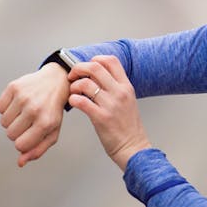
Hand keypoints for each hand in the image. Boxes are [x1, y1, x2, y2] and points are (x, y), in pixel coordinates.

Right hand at [0, 62, 69, 166]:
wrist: (56, 81)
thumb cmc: (53, 110)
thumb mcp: (52, 131)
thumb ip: (38, 150)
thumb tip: (20, 163)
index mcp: (45, 123)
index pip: (20, 145)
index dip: (22, 143)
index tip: (30, 134)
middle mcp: (34, 109)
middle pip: (10, 134)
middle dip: (17, 131)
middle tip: (28, 121)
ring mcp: (23, 97)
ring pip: (3, 122)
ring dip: (11, 120)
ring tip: (23, 112)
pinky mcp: (14, 87)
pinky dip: (6, 108)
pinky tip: (18, 103)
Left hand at [67, 55, 150, 170]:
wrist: (133, 147)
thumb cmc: (128, 127)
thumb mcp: (128, 101)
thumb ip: (116, 88)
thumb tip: (97, 77)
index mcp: (126, 86)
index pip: (111, 61)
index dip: (96, 59)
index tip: (87, 66)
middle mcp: (119, 92)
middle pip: (95, 67)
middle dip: (79, 68)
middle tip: (73, 75)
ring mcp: (111, 104)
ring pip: (85, 83)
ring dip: (74, 85)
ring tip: (73, 92)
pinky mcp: (101, 117)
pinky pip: (81, 101)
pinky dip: (73, 99)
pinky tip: (74, 102)